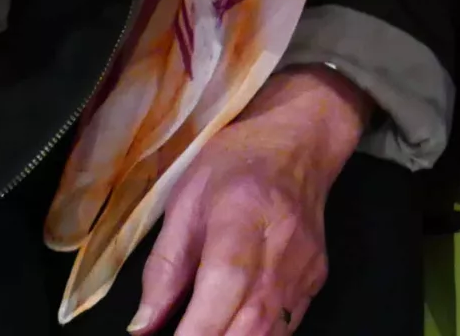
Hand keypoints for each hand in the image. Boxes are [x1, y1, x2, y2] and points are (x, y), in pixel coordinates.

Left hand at [131, 68, 371, 335]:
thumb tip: (143, 325)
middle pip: (249, 325)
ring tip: (203, 332)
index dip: (196, 330)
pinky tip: (231, 328)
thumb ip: (163, 266)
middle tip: (183, 335)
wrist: (298, 143)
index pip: (223, 288)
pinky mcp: (315, 283)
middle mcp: (281, 251)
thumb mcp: (184, 201)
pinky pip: (284, 328)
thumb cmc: (235, 163)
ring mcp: (303, 272)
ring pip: (269, 335)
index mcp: (241, 220)